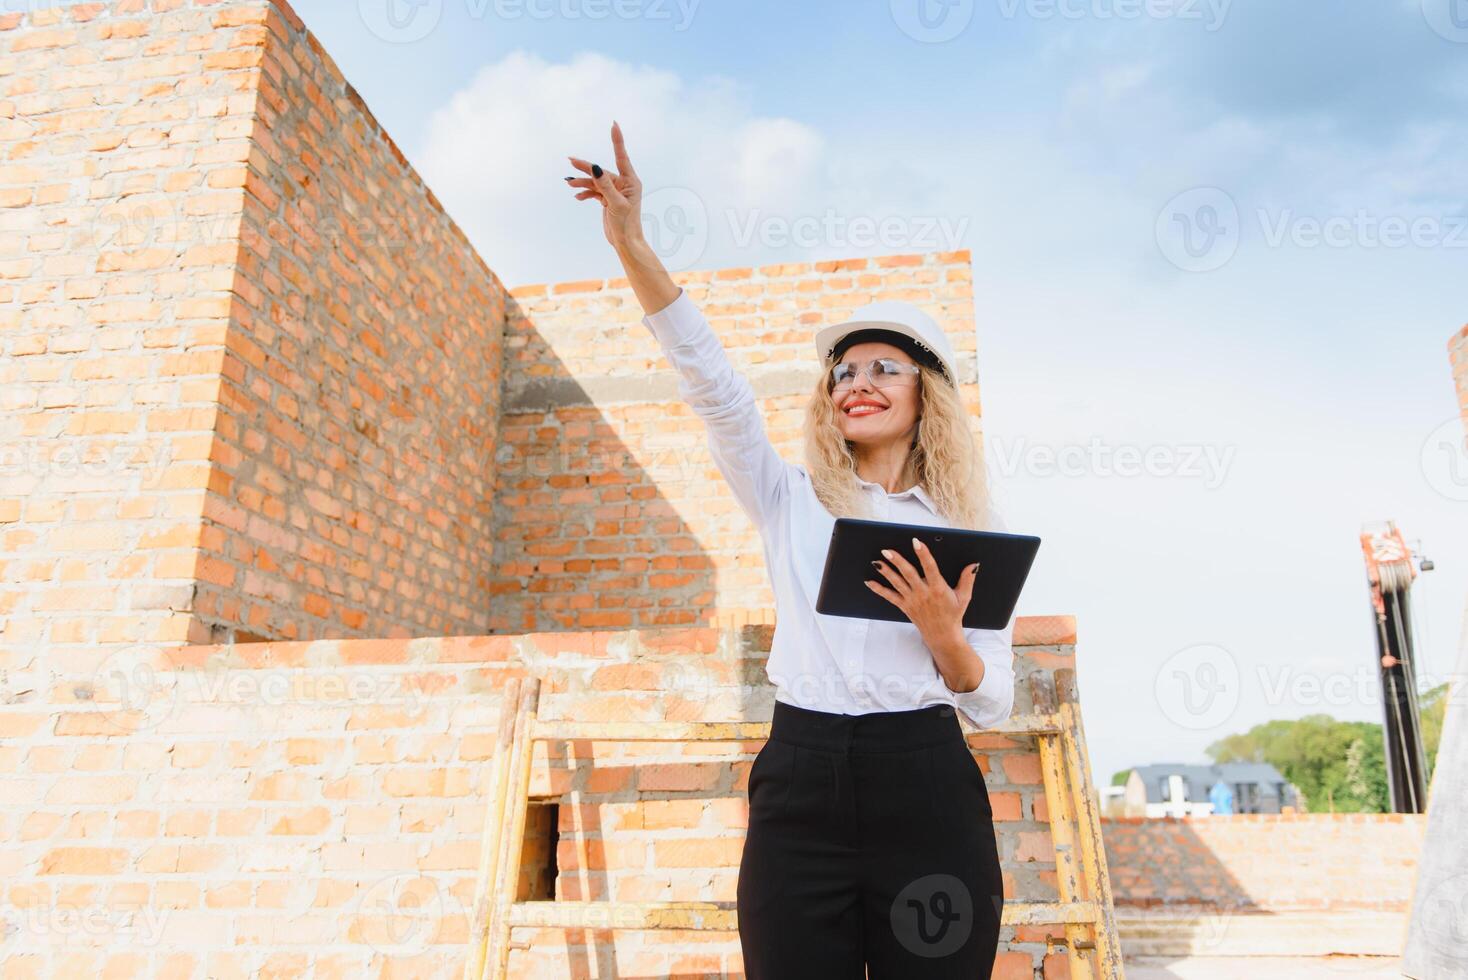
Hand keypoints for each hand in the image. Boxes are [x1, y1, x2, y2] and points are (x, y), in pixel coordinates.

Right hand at [566, 120, 643, 249]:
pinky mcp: (608, 199)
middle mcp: (623, 184)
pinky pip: (594, 191)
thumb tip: (595, 167)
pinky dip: (585, 193)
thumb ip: (605, 185)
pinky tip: (577, 196)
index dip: (617, 140)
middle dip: (586, 167)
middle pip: (601, 171)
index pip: (621, 156)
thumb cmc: (626, 225)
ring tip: (569, 184)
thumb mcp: (616, 204)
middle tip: (570, 161)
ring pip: (595, 181)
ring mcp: (615, 191)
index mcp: (630, 181)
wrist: (625, 243)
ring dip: (582, 182)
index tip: (614, 124)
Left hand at [865, 538, 978, 646]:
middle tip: (887, 550)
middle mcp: (923, 594)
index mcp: (938, 589)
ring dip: (886, 572)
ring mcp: (912, 600)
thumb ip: (967, 579)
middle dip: (897, 561)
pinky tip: (869, 582)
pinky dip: (879, 590)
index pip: (930, 568)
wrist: (942, 636)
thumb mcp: (964, 597)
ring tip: (876, 561)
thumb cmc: (953, 614)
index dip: (923, 554)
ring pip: (897, 583)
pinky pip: (890, 597)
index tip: (916, 542)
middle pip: (908, 574)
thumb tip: (973, 564)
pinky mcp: (904, 606)